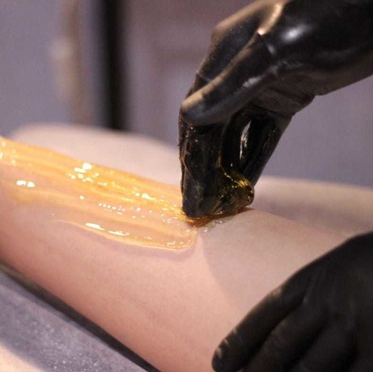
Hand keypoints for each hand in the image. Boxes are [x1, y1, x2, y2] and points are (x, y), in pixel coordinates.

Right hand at [179, 0, 372, 215]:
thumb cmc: (329, 16)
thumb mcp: (275, 50)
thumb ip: (231, 85)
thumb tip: (189, 117)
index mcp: (224, 57)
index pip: (196, 112)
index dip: (192, 152)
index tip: (190, 186)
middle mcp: (235, 75)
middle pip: (213, 130)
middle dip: (205, 169)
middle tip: (199, 206)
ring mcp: (260, 89)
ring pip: (235, 137)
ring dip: (226, 170)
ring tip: (219, 204)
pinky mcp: (284, 101)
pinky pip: (262, 136)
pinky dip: (253, 160)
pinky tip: (244, 186)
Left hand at [212, 232, 372, 371]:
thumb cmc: (363, 265)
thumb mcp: (326, 269)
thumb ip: (302, 296)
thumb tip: (274, 331)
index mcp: (307, 283)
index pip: (264, 315)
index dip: (239, 343)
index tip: (219, 366)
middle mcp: (324, 306)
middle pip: (279, 349)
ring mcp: (354, 331)